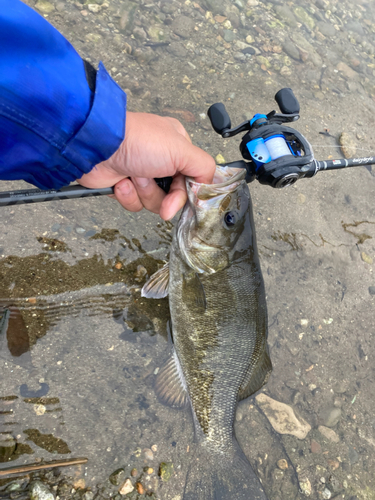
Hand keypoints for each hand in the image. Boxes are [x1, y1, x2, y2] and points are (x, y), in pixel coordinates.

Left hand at [78, 112, 215, 219]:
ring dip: (143, 192)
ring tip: (134, 175)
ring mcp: (142, 174)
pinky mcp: (124, 186)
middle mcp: (161, 161)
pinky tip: (121, 181)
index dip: (186, 192)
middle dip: (162, 193)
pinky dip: (127, 195)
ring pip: (154, 202)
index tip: (181, 196)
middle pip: (173, 195)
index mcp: (178, 148)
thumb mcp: (181, 149)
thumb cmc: (138, 140)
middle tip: (153, 181)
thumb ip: (203, 167)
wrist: (98, 147)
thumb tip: (207, 187)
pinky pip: (134, 204)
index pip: (192, 180)